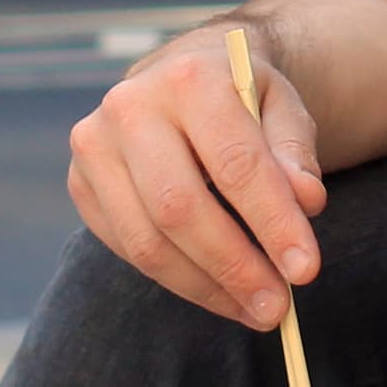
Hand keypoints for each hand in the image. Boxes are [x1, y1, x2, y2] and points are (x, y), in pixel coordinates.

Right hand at [67, 26, 328, 330]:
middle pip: (180, 207)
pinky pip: (128, 250)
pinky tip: (218, 291)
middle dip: (234, 267)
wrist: (183, 78)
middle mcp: (130, 106)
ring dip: (205, 287)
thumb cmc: (242, 100)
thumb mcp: (284, 109)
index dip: (272, 222)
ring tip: (254, 309)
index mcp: (189, 77)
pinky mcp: (80, 183)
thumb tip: (306, 201)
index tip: (305, 270)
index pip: (234, 163)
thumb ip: (295, 154)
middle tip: (277, 308)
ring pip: (147, 241)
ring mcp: (95, 146)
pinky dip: (178, 280)